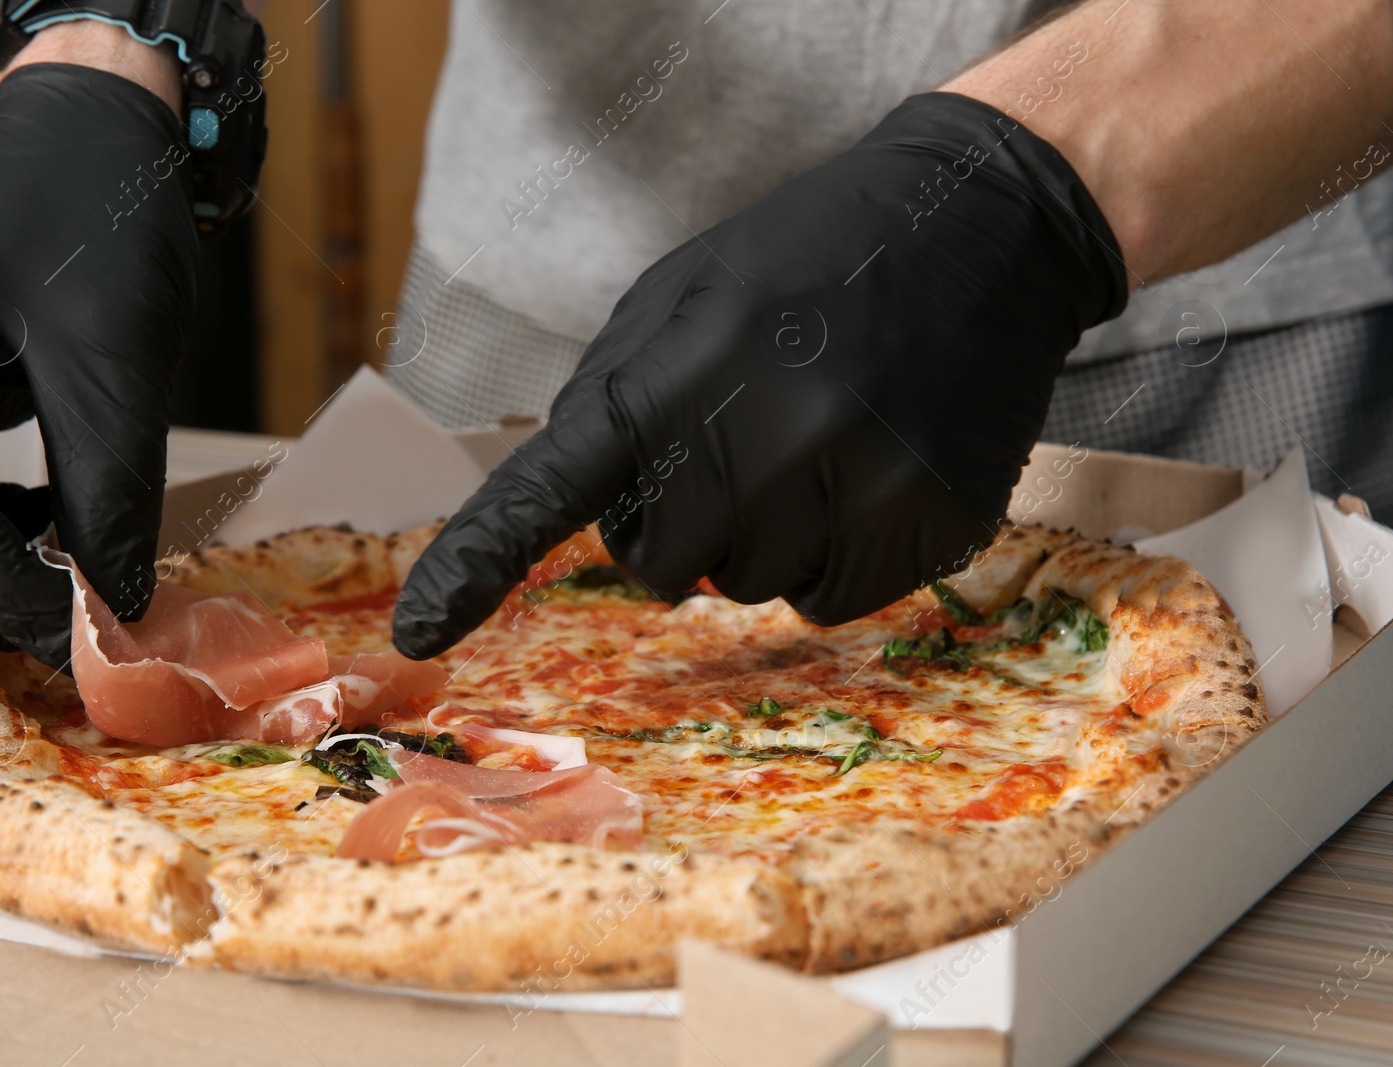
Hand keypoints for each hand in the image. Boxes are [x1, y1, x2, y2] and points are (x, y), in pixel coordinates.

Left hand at [393, 92, 1126, 658]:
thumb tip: (584, 513)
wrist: (978, 223)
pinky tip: (865, 470)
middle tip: (739, 440)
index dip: (480, 562)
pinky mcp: (926, 518)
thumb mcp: (682, 293)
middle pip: (662, 566)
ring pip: (751, 588)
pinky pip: (830, 602)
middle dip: (682, 523)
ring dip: (766, 535)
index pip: (552, 486)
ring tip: (819, 437)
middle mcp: (758, 430)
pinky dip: (833, 556)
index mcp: (675, 366)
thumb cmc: (805, 262)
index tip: (420, 631)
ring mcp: (850, 479)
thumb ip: (616, 397)